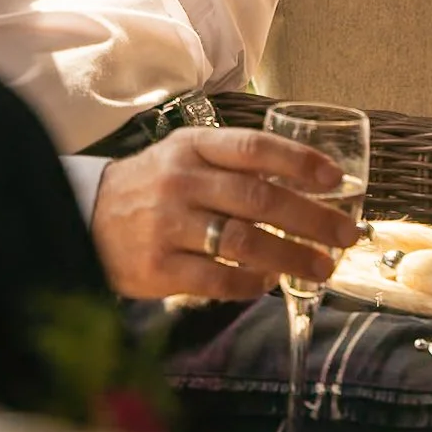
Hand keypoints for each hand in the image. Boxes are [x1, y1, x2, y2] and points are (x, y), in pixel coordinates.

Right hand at [90, 126, 360, 299]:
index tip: (335, 178)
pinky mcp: (159, 266)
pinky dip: (250, 285)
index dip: (298, 161)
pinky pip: (218, 280)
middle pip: (259, 199)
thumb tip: (302, 184)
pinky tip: (268, 285)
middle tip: (346, 235)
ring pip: (244, 242)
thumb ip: (233, 164)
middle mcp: (181, 180)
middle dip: (312, 219)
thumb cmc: (150, 186)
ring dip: (291, 257)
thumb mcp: (184, 156)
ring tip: (322, 268)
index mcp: (192, 146)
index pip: (254, 148)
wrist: (85, 216)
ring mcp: (169, 224)